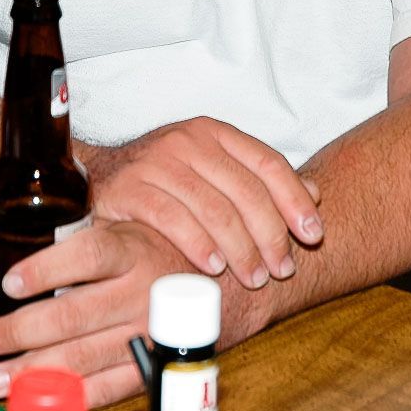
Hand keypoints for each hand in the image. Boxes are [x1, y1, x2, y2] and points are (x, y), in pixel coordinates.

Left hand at [0, 221, 270, 405]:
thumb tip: (35, 219)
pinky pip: (114, 386)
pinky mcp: (158, 362)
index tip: (10, 281)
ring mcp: (151, 332)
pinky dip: (76, 399)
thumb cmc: (177, 244)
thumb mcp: (140, 222)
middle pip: (76, 314)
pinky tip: (41, 404)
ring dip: (37, 370)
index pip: (88, 253)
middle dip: (23, 330)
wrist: (243, 279)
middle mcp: (144, 291)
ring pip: (87, 357)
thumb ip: (96, 227)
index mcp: (137, 248)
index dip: (47, 269)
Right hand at [80, 117, 322, 290]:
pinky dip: (198, 246)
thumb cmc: (163, 179)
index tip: (314, 234)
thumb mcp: (213, 170)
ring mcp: (157, 161)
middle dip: (270, 235)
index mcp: (214, 132)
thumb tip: (316, 194)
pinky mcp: (129, 187)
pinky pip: (173, 219)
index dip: (295, 200)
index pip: (268, 163)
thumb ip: (260, 181)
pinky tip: (213, 268)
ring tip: (253, 277)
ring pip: (213, 208)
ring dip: (240, 248)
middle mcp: (188, 140)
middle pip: (245, 190)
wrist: (93, 176)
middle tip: (282, 269)